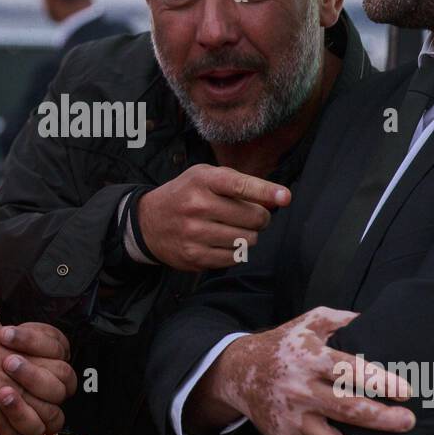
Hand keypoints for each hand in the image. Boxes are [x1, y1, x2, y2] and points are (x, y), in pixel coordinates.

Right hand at [136, 165, 289, 271]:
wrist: (148, 221)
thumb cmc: (186, 194)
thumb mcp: (206, 177)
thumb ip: (240, 183)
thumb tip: (277, 198)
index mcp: (202, 180)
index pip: (240, 185)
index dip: (266, 191)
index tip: (284, 197)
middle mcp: (197, 205)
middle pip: (252, 217)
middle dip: (260, 217)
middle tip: (253, 216)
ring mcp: (194, 233)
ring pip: (246, 240)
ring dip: (250, 236)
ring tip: (236, 229)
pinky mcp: (194, 256)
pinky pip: (234, 257)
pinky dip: (236, 251)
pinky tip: (225, 242)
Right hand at [190, 307, 415, 434]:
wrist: (238, 371)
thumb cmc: (283, 345)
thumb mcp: (309, 322)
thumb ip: (343, 319)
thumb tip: (378, 322)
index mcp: (309, 358)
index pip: (348, 370)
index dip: (379, 382)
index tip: (405, 391)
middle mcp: (301, 389)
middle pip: (346, 409)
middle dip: (382, 419)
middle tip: (409, 422)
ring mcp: (293, 418)